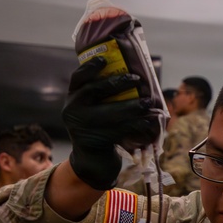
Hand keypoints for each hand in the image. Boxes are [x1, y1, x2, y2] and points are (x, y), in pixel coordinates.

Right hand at [62, 57, 159, 189]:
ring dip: (132, 106)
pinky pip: (119, 129)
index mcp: (72, 100)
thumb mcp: (93, 112)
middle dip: (118, 83)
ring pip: (111, 112)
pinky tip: (149, 121)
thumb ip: (102, 97)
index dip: (90, 68)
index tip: (104, 60)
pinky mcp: (96, 142)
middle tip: (137, 79)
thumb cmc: (98, 130)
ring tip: (148, 102)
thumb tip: (129, 75)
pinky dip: (137, 124)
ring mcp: (82, 128)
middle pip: (95, 90)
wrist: (92, 163)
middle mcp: (73, 112)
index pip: (78, 79)